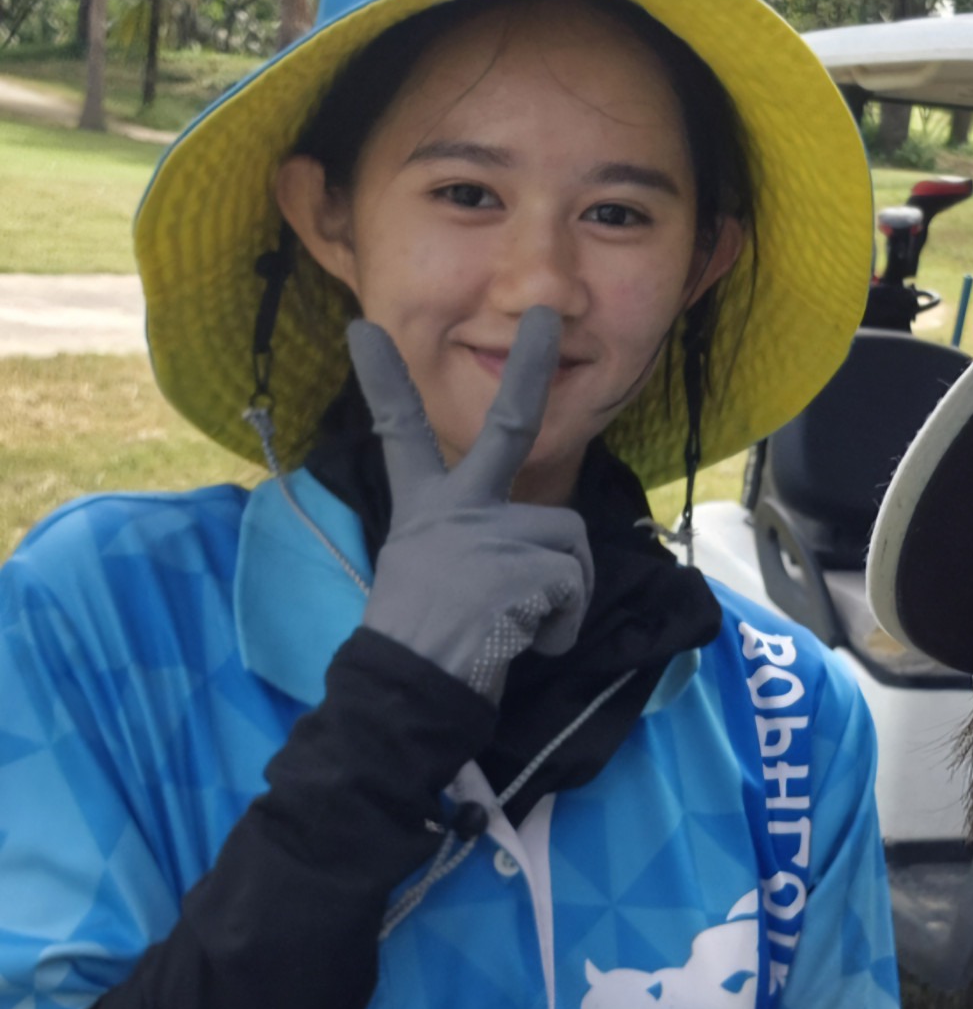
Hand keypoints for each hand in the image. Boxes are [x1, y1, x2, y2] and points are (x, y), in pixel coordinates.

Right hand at [347, 306, 594, 703]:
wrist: (407, 693)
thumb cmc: (416, 646)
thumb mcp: (426, 575)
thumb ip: (465, 544)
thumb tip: (511, 562)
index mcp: (426, 509)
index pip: (400, 433)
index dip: (382, 380)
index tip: (362, 328)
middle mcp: (458, 508)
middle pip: (508, 425)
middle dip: (533, 365)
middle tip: (552, 314)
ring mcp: (492, 533)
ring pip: (568, 540)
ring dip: (564, 590)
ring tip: (523, 626)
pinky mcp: (523, 567)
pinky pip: (573, 587)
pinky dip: (564, 625)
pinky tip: (529, 644)